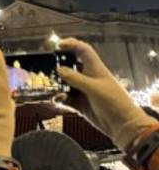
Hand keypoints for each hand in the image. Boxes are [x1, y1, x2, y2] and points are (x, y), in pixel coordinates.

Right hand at [55, 37, 153, 151]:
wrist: (122, 125)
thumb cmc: (113, 102)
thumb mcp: (93, 88)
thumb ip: (75, 78)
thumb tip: (59, 70)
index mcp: (95, 69)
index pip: (83, 50)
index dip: (71, 44)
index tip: (58, 45)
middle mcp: (88, 78)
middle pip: (70, 66)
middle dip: (59, 66)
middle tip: (47, 69)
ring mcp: (84, 91)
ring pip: (66, 84)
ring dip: (57, 85)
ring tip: (49, 87)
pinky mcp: (80, 104)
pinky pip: (66, 98)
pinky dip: (60, 98)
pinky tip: (57, 100)